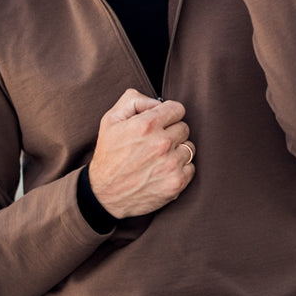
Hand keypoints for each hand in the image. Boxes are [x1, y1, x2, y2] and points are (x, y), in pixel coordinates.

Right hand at [88, 89, 195, 217]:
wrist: (104, 195)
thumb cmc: (108, 156)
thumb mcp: (110, 120)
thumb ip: (133, 100)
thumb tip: (157, 102)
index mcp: (146, 125)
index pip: (178, 109)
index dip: (168, 114)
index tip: (161, 122)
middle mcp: (161, 143)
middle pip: (184, 128)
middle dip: (172, 132)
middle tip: (156, 142)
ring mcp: (171, 164)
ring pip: (189, 147)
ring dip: (177, 151)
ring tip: (159, 157)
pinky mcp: (176, 183)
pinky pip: (191, 167)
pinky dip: (181, 169)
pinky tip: (163, 171)